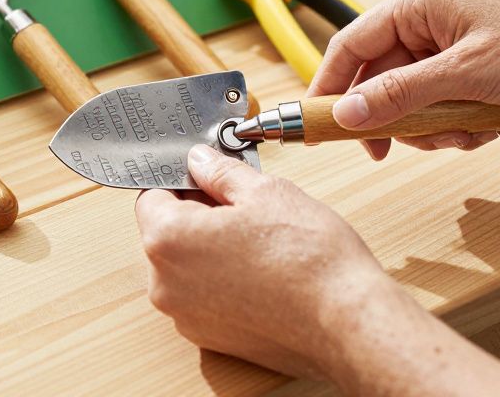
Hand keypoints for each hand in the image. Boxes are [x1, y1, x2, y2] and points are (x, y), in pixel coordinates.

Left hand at [134, 144, 400, 380]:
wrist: (347, 322)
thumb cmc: (310, 259)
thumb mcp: (265, 192)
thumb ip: (220, 172)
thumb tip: (200, 160)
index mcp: (168, 241)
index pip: (152, 195)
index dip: (182, 178)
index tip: (207, 174)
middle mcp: (166, 285)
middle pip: (166, 233)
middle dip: (197, 213)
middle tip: (242, 204)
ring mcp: (186, 317)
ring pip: (186, 267)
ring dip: (210, 248)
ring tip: (258, 239)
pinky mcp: (211, 338)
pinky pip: (204, 296)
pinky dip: (223, 281)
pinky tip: (261, 270)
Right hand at [308, 0, 499, 159]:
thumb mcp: (464, 75)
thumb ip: (399, 95)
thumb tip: (347, 115)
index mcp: (416, 4)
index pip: (349, 45)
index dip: (328, 87)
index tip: (314, 125)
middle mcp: (427, 22)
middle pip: (378, 79)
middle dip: (392, 118)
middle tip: (391, 150)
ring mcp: (449, 48)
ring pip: (409, 101)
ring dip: (430, 128)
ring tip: (465, 133)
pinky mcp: (469, 72)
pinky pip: (438, 108)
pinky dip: (455, 127)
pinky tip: (486, 130)